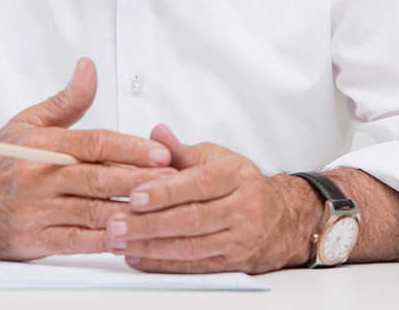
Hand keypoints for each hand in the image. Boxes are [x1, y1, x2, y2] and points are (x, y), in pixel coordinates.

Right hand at [0, 58, 175, 260]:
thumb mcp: (28, 123)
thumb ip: (66, 101)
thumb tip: (89, 67)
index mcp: (42, 146)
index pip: (95, 143)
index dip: (132, 148)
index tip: (163, 153)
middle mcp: (39, 178)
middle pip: (100, 179)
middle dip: (140, 181)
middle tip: (176, 182)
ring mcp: (35, 212)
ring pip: (93, 212)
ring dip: (130, 213)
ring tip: (162, 212)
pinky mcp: (32, 240)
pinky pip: (77, 241)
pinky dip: (105, 241)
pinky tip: (130, 239)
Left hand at [104, 124, 314, 273]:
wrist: (282, 217)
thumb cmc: (242, 184)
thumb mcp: (216, 158)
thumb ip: (181, 151)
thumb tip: (156, 133)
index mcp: (236, 176)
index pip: (198, 184)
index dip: (164, 192)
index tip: (135, 196)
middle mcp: (242, 208)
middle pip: (191, 219)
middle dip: (149, 224)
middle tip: (116, 223)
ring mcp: (240, 239)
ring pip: (190, 246)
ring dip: (150, 246)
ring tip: (120, 241)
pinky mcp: (233, 263)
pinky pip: (194, 266)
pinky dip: (163, 263)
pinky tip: (138, 256)